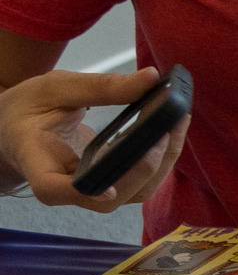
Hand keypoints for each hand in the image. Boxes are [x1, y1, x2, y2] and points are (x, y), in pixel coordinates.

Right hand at [0, 68, 189, 211]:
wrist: (21, 128)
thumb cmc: (30, 109)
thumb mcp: (54, 88)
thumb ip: (100, 87)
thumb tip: (151, 78)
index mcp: (35, 161)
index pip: (52, 188)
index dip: (81, 193)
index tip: (106, 188)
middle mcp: (63, 186)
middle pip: (107, 196)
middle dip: (144, 165)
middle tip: (167, 126)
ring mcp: (90, 191)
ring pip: (132, 193)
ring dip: (163, 161)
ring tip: (178, 120)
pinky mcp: (112, 186)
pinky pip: (142, 182)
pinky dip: (163, 157)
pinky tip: (173, 128)